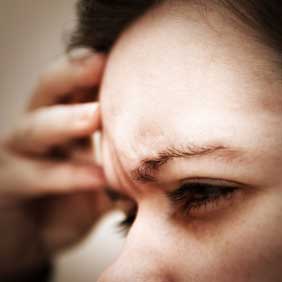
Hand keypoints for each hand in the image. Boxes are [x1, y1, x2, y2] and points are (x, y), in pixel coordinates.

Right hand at [0, 49, 110, 275]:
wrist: (37, 238)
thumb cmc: (75, 201)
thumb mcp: (102, 178)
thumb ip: (125, 165)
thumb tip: (168, 158)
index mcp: (64, 122)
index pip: (77, 87)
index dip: (95, 69)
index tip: (123, 55)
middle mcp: (40, 130)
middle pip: (49, 91)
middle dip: (73, 74)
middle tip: (101, 61)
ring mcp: (19, 154)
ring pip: (36, 128)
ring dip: (67, 120)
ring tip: (96, 115)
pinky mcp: (7, 183)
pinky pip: (36, 176)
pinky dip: (69, 176)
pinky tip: (98, 178)